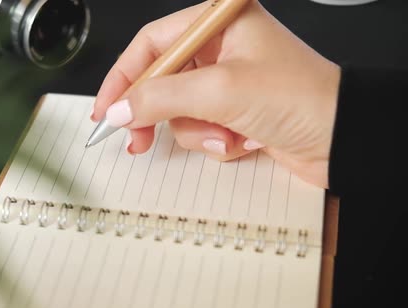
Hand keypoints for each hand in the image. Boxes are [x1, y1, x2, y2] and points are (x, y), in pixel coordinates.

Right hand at [92, 0, 340, 187]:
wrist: (344, 140)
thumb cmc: (299, 98)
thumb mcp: (219, 91)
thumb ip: (160, 97)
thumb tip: (118, 109)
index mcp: (218, 23)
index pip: (152, 44)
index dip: (123, 77)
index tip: (106, 110)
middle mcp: (221, 48)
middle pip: (161, 79)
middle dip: (155, 113)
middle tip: (136, 139)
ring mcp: (228, 82)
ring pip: (179, 110)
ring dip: (197, 131)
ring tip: (225, 136)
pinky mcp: (235, 112)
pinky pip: (202, 128)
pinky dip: (215, 141)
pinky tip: (242, 142)